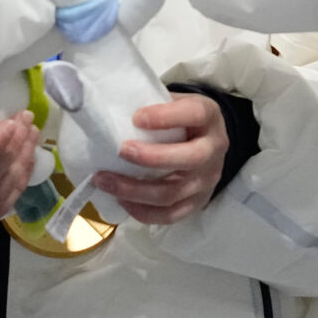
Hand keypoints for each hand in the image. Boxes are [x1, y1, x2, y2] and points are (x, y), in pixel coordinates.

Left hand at [93, 94, 227, 224]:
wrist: (206, 142)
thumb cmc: (180, 119)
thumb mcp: (174, 101)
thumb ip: (152, 103)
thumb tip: (111, 110)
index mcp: (209, 117)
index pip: (195, 114)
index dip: (166, 117)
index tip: (136, 118)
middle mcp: (213, 150)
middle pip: (189, 159)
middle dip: (151, 157)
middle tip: (121, 151)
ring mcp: (206, 181)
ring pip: (172, 193)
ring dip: (134, 189)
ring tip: (104, 179)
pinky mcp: (196, 204)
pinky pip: (169, 215)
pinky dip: (142, 211)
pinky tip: (120, 199)